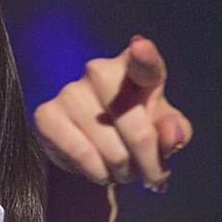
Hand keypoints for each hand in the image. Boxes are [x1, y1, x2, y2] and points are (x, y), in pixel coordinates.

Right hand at [33, 36, 190, 194]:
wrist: (92, 147)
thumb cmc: (135, 130)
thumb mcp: (163, 131)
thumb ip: (175, 131)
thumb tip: (172, 136)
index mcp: (134, 67)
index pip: (143, 62)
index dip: (144, 56)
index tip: (140, 48)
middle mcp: (99, 71)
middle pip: (138, 131)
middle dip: (148, 163)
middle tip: (149, 174)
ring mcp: (70, 92)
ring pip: (113, 151)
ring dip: (123, 172)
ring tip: (121, 170)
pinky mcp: (46, 115)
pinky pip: (83, 156)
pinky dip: (98, 174)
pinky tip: (99, 170)